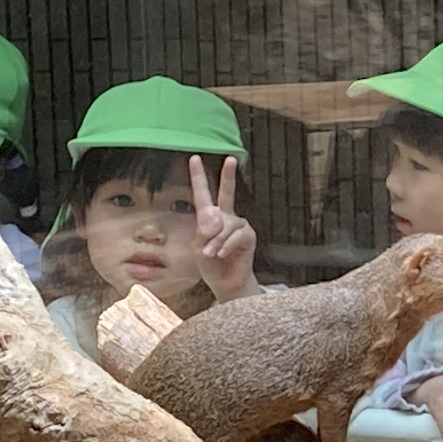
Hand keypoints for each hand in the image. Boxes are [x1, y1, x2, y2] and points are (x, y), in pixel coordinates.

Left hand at [188, 156, 257, 299]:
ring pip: (226, 224)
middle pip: (227, 193)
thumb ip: (204, 231)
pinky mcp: (248, 236)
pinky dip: (226, 245)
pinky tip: (221, 254)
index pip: (203, 194)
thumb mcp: (198, 248)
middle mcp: (225, 217)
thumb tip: (216, 217)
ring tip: (211, 253)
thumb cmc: (210, 265)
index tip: (194, 158)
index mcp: (209, 218)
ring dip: (216, 240)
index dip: (198, 176)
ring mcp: (238, 225)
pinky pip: (236, 235)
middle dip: (228, 176)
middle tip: (231, 159)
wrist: (225, 283)